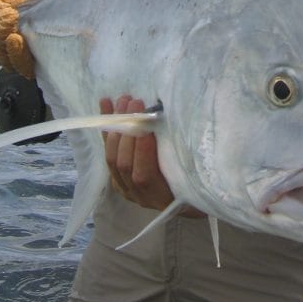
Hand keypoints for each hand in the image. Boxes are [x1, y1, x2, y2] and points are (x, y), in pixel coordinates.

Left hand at [101, 95, 202, 216]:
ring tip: (124, 101)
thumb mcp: (194, 172)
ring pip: (112, 157)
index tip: (147, 124)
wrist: (187, 200)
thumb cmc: (196, 181)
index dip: (142, 149)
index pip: (144, 174)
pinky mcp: (118, 177)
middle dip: (128, 130)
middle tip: (136, 103)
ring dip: (117, 126)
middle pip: (124, 164)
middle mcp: (140, 195)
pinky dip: (107, 128)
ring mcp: (126, 187)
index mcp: (161, 196)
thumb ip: (181, 154)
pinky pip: (108, 151)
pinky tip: (105, 104)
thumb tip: (172, 124)